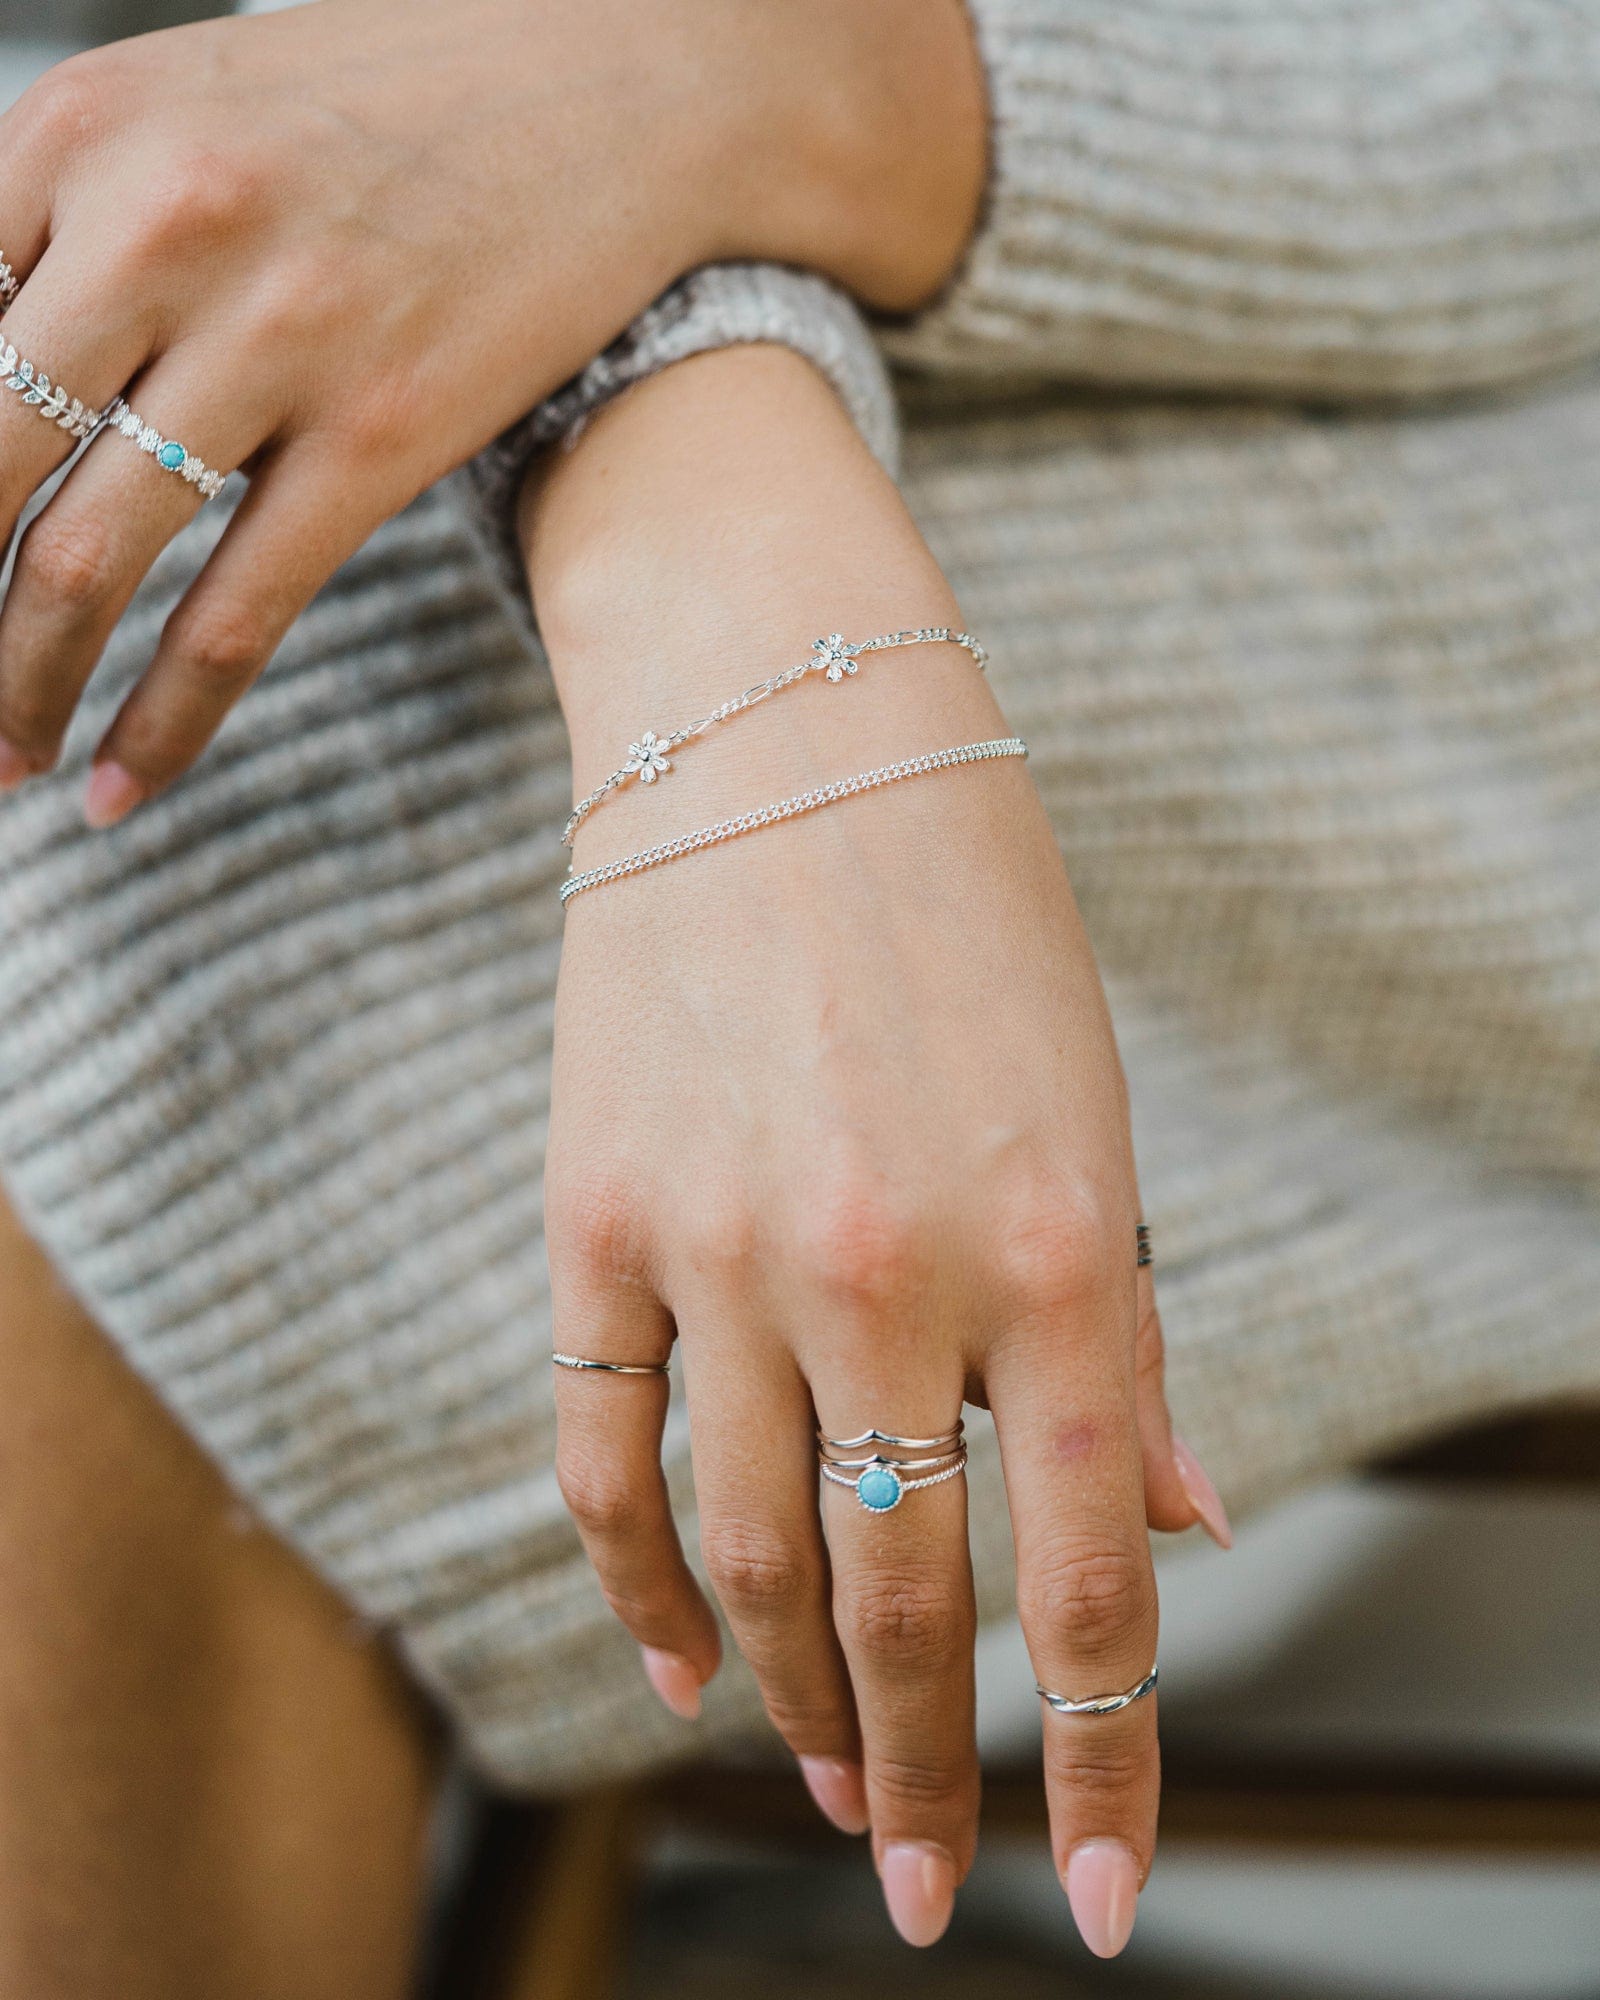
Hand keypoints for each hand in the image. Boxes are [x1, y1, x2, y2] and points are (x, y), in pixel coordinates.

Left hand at [0, 0, 982, 824]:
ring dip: (20, 683)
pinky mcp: (383, 435)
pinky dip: (165, 717)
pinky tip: (123, 785)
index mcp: (80, 125)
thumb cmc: (399, 99)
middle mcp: (158, 223)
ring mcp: (277, 335)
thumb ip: (67, 224)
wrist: (627, 88)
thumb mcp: (193, 105)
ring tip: (3, 763)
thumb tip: (1, 385)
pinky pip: (237, 612)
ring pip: (88, 556)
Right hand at [525, 346, 1230, 1953]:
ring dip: (792, 1700)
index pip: (1085, 1573)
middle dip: (925, 1770)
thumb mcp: (1099, 1111)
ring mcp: (724, 1247)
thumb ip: (1123, 1334)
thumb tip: (1175, 1520)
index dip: (1100, 1759)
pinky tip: (677, 1661)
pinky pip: (602, 1451)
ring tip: (825, 1786)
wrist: (775, 730)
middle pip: (901, 1597)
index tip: (1096, 1892)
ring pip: (747, 1554)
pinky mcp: (593, 1214)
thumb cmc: (971, 916)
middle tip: (925, 1875)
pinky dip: (635, 1582)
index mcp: (1061, 1242)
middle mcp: (891, 1269)